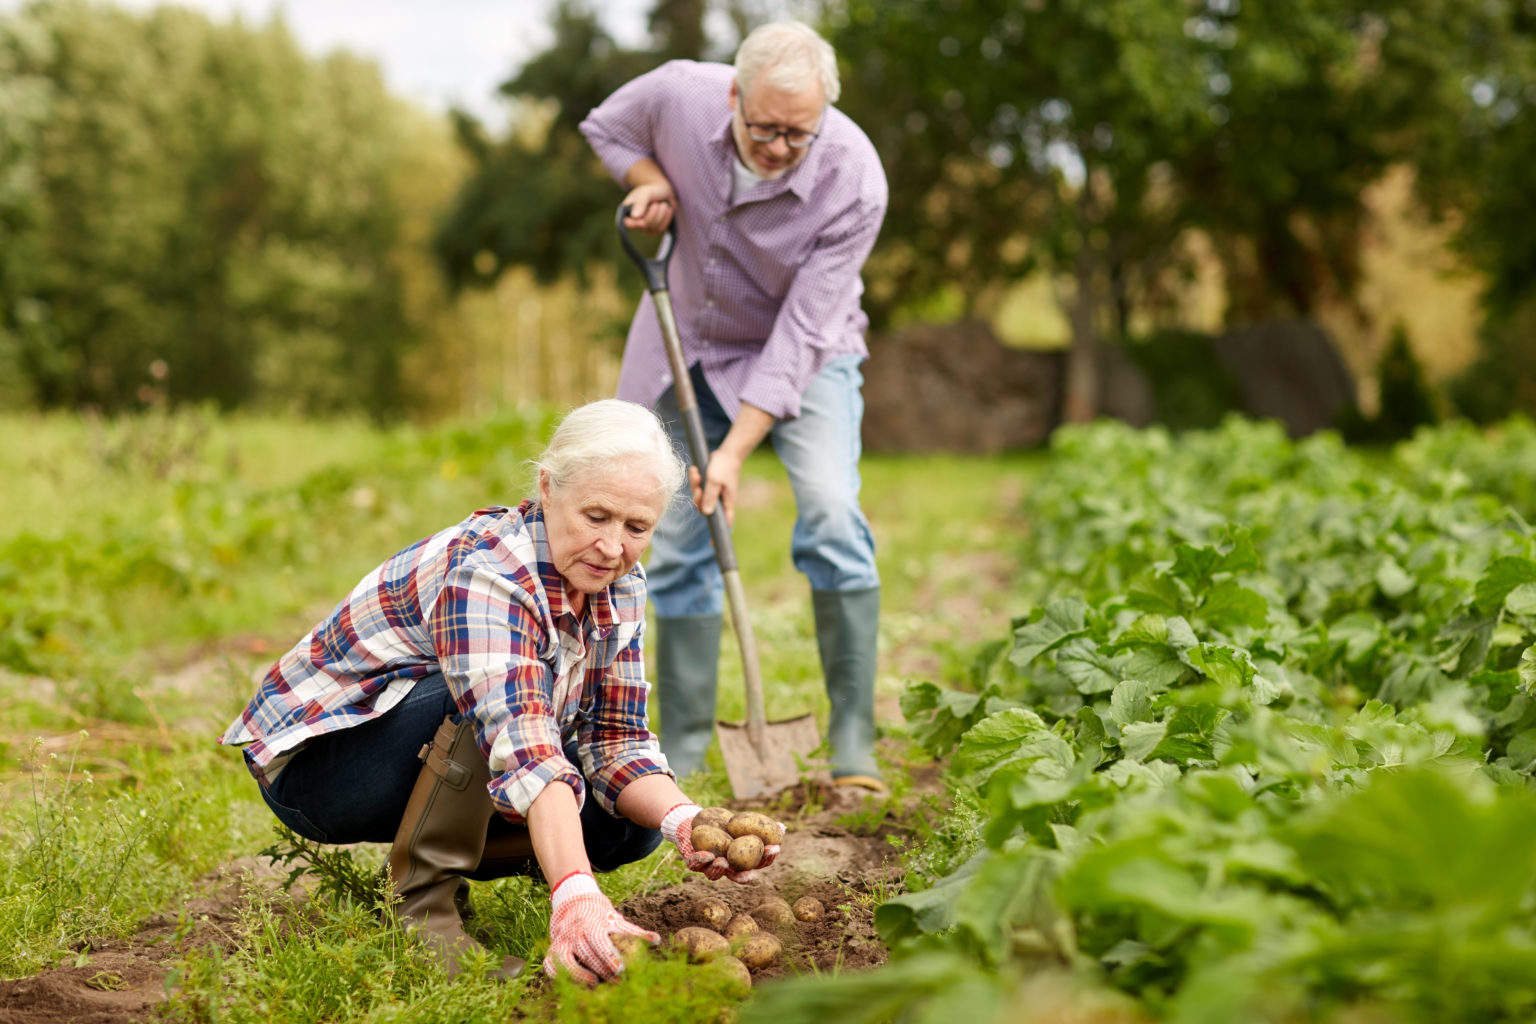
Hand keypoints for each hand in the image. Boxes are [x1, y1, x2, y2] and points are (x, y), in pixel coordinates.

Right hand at [543, 872, 658, 983]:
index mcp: (591, 922)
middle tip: (617, 981)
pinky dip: (558, 974)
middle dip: (601, 968)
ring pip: (565, 959)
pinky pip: (550, 964)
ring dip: (579, 974)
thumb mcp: (616, 919)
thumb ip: (634, 932)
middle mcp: (574, 931)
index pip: (598, 940)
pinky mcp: (553, 948)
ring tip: (595, 982)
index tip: (620, 968)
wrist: (574, 899)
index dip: (608, 955)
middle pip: (586, 952)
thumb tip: (657, 941)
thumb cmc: (599, 913)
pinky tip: (574, 982)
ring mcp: (562, 940)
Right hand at [621, 181, 675, 234]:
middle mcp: (634, 223)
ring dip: (661, 215)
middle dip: (653, 213)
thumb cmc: (650, 191)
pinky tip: (668, 209)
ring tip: (663, 204)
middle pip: (644, 225)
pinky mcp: (655, 230)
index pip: (627, 223)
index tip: (647, 212)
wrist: (662, 192)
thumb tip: (635, 216)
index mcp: (627, 213)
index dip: (637, 220)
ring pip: (654, 228)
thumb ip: (640, 203)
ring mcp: (645, 229)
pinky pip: (661, 228)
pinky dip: (666, 218)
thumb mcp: (645, 193)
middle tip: (657, 203)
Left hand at [660, 803, 782, 883]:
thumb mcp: (742, 823)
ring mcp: (709, 866)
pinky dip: (700, 860)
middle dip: (744, 876)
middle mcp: (727, 867)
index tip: (774, 848)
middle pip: (737, 876)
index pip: (758, 863)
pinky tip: (706, 854)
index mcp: (741, 860)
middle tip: (751, 873)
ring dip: (719, 870)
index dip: (767, 858)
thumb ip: (760, 827)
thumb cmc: (724, 825)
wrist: (698, 822)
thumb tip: (782, 827)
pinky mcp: (693, 862)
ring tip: (723, 862)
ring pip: (714, 874)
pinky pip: (696, 864)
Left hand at [692, 447, 743, 526]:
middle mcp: (720, 500)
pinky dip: (695, 480)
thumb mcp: (715, 482)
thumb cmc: (724, 467)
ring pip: (699, 497)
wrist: (727, 452)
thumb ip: (710, 497)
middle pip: (704, 508)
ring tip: (696, 473)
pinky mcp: (708, 485)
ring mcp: (714, 493)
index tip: (712, 545)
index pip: (723, 523)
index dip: (718, 534)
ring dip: (695, 486)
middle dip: (697, 498)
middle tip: (698, 487)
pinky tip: (694, 470)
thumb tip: (706, 513)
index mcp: (726, 503)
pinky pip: (698, 487)